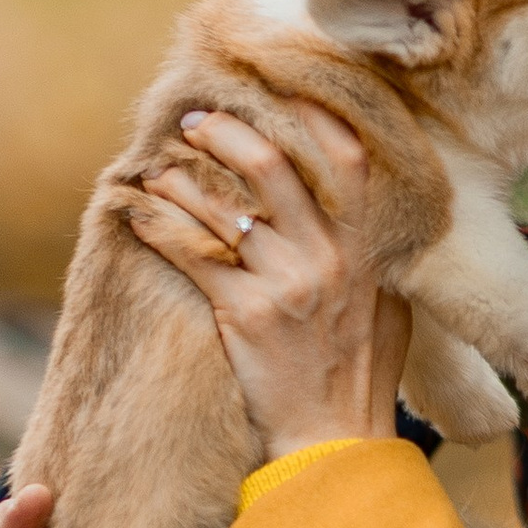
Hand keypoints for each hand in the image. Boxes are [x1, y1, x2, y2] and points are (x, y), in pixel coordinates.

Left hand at [127, 100, 410, 461]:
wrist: (333, 439)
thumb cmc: (360, 374)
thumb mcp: (388, 307)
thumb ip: (372, 258)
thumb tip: (355, 217)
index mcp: (365, 250)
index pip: (348, 159)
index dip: (313, 116)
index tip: (280, 89)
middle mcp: (329, 257)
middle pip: (273, 166)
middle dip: (228, 133)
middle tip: (196, 120)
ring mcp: (285, 283)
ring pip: (223, 207)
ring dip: (182, 180)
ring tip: (156, 168)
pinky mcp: (242, 314)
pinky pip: (192, 254)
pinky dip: (160, 227)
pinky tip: (139, 215)